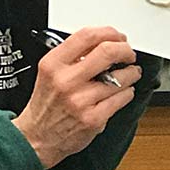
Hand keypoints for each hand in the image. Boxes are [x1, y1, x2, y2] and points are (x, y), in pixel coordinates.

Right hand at [12, 26, 141, 168]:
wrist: (38, 137)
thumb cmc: (46, 103)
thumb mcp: (50, 72)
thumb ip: (72, 56)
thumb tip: (102, 42)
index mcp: (53, 64)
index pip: (86, 36)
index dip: (108, 32)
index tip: (117, 36)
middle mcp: (66, 81)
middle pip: (107, 52)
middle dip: (125, 50)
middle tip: (129, 54)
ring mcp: (81, 100)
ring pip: (120, 77)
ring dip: (131, 73)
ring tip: (130, 73)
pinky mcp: (93, 119)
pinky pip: (121, 98)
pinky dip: (128, 92)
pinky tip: (124, 91)